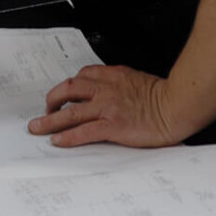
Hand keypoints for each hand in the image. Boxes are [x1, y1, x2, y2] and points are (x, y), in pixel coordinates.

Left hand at [28, 64, 179, 147]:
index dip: (69, 86)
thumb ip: (121, 83)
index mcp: (113, 75)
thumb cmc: (164, 95)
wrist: (177, 104)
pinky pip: (84, 131)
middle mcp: (106, 88)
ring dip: (50, 120)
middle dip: (52, 99)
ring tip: (38, 127)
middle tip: (46, 109)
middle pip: (69, 89)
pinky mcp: (112, 126)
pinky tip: (58, 140)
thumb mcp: (137, 79)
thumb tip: (112, 90)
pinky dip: (68, 136)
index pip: (82, 75)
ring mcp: (108, 107)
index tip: (64, 94)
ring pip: (70, 111)